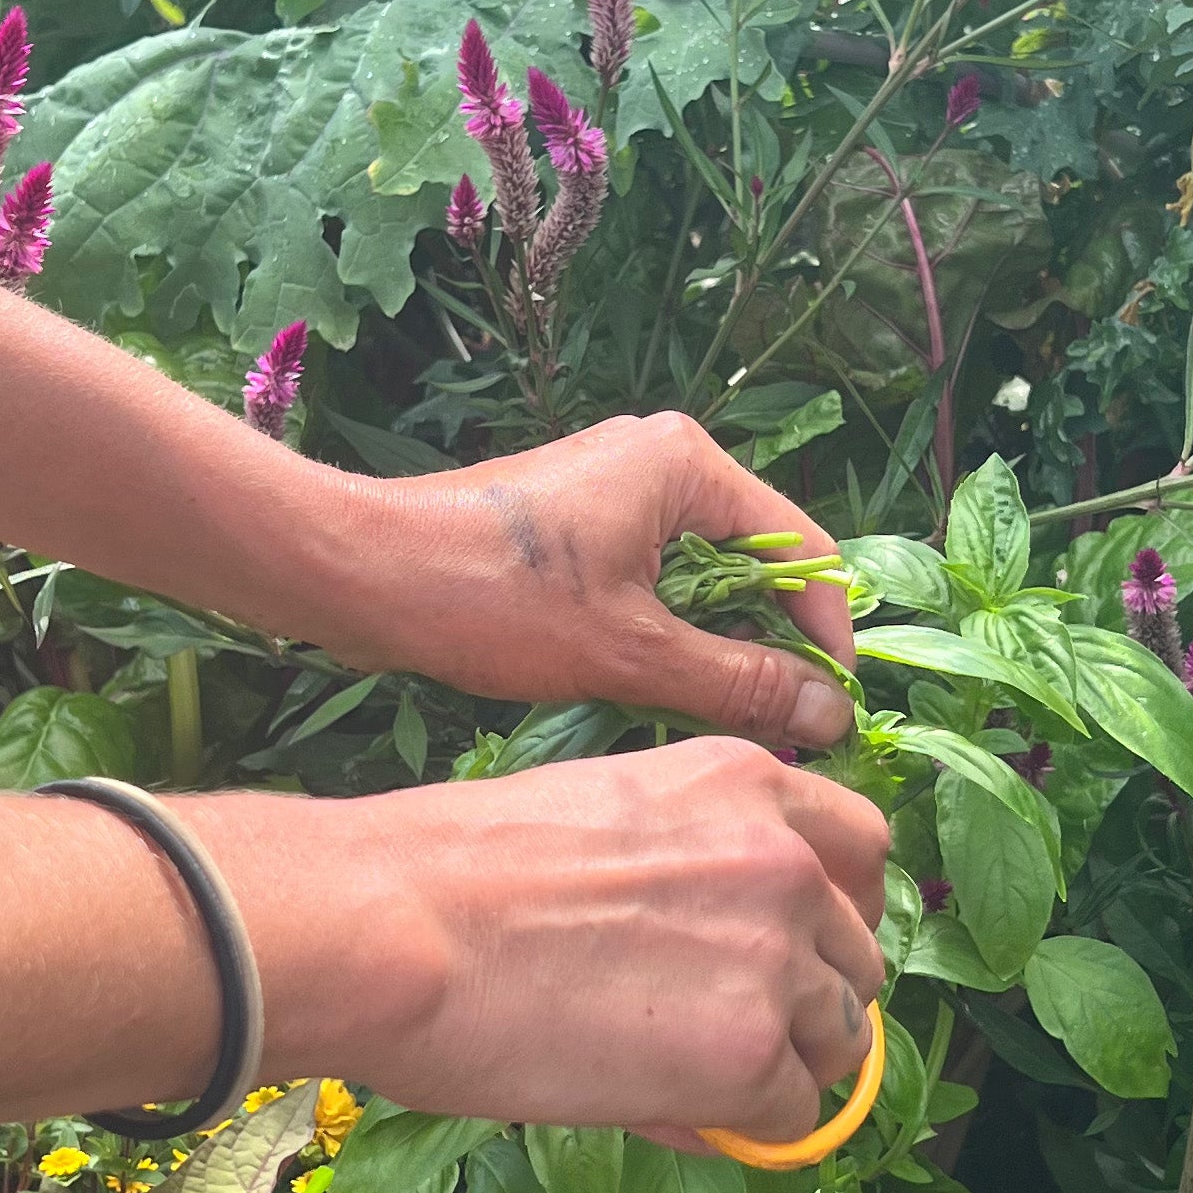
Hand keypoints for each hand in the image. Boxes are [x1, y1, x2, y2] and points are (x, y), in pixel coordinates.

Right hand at [184, 739, 890, 1142]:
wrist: (392, 924)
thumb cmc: (450, 869)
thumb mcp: (602, 819)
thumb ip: (687, 868)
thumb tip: (719, 968)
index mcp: (746, 780)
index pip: (863, 848)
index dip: (835, 911)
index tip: (798, 950)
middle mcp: (786, 860)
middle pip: (859, 955)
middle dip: (810, 999)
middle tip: (730, 1031)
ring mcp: (778, 956)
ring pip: (838, 1040)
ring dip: (783, 1067)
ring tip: (690, 1077)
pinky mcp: (751, 1054)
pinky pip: (789, 1117)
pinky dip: (744, 1128)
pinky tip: (669, 1113)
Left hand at [298, 413, 858, 750]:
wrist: (360, 574)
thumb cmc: (493, 601)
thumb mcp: (629, 653)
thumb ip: (738, 682)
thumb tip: (832, 715)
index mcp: (687, 466)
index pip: (804, 550)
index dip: (826, 638)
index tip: (832, 718)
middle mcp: (661, 459)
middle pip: (758, 560)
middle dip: (772, 645)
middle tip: (783, 733)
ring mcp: (615, 487)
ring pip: (704, 576)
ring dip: (718, 646)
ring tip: (726, 723)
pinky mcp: (578, 522)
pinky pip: (655, 578)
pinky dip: (669, 632)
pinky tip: (662, 691)